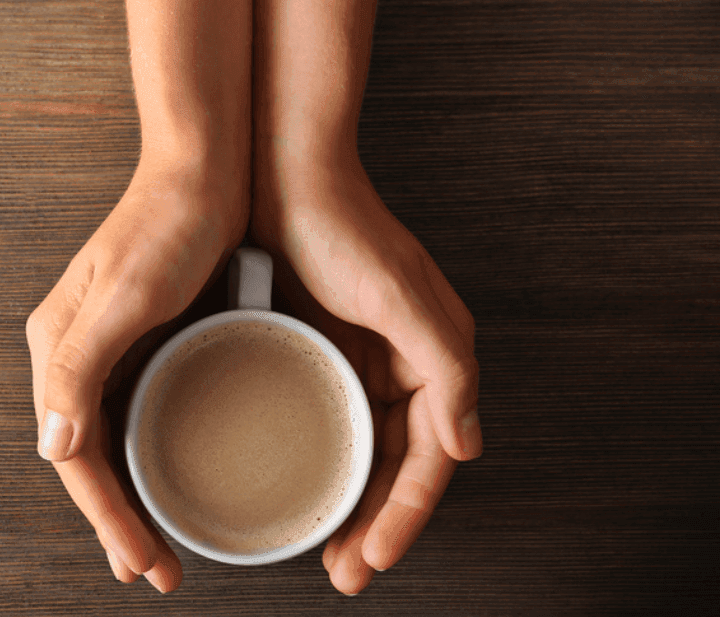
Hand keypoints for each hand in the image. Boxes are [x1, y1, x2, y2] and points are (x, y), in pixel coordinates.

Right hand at [26, 157, 247, 592]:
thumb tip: (52, 446)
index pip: (73, 454)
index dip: (105, 515)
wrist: (205, 167)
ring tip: (155, 550)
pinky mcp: (137, 342)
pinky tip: (166, 482)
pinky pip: (130, 417)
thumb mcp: (126, 296)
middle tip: (155, 573)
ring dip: (128, 501)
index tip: (141, 562)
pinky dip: (143, 461)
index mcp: (57, 347)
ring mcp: (103, 349)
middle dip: (115, 522)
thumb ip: (81, 367)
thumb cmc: (170, 224)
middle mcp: (71, 354)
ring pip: (106, 445)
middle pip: (85, 459)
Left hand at [251, 146, 481, 595]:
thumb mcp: (403, 300)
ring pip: (363, 452)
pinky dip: (323, 461)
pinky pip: (330, 422)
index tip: (372, 559)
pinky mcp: (320, 352)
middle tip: (344, 571)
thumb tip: (466, 447)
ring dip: (349, 503)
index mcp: (436, 361)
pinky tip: (298, 486)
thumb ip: (448, 371)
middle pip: (397, 467)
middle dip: (376, 525)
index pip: (430, 461)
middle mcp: (404, 368)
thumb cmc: (343, 230)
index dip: (405, 517)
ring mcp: (361, 363)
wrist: (283, 178)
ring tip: (324, 551)